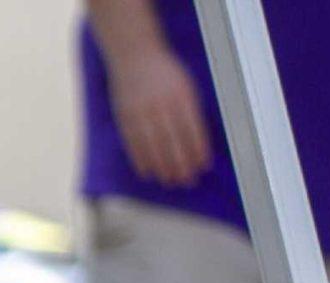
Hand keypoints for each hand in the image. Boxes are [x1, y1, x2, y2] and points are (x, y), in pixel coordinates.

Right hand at [109, 47, 211, 186]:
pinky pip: (134, 144)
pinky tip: (148, 172)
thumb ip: (190, 109)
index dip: (198, 149)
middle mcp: (161, 105)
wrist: (134, 54)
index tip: (203, 166)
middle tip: (187, 180)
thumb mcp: (184, 84)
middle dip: (181, 164)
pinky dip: (141, 160)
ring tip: (169, 180)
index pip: (192, 129)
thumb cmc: (164, 71)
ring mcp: (142, 112)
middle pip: (173, 142)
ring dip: (162, 167)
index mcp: (181, 95)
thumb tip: (197, 140)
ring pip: (153, 146)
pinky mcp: (126, 117)